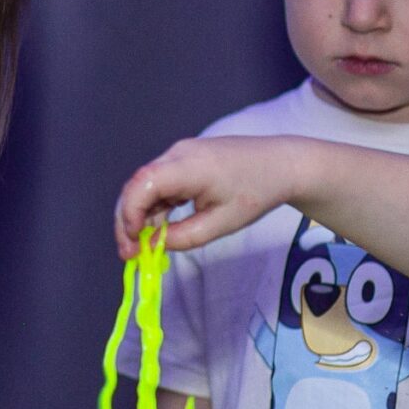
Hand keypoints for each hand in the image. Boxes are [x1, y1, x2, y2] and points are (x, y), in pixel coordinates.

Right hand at [115, 136, 305, 257]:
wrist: (281, 164)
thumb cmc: (257, 192)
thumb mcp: (222, 224)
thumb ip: (185, 237)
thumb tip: (152, 246)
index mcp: (189, 166)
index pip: (142, 184)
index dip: (130, 213)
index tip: (133, 243)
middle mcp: (177, 154)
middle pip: (137, 185)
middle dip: (127, 221)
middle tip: (129, 254)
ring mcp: (179, 155)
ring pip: (145, 186)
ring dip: (140, 216)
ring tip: (142, 248)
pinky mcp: (183, 161)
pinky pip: (159, 184)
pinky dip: (155, 207)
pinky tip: (159, 229)